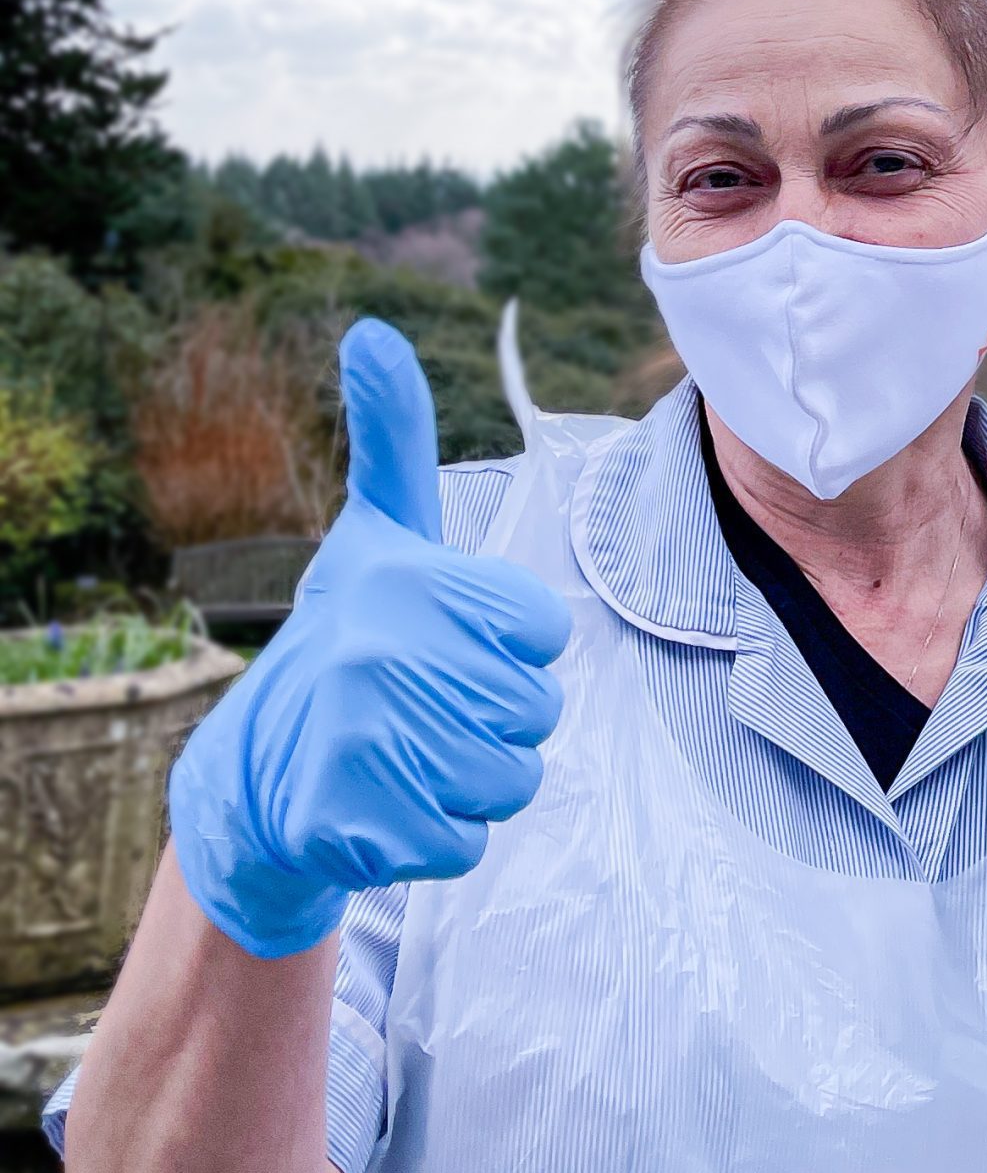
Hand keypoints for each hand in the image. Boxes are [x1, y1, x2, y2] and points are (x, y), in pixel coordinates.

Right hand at [170, 320, 571, 958]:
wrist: (257, 767)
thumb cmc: (349, 636)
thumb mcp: (381, 531)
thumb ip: (393, 435)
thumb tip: (371, 331)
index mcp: (411, 581)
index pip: (543, 634)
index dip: (507, 651)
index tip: (446, 644)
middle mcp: (384, 653)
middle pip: (536, 712)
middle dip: (495, 722)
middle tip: (426, 707)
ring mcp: (365, 741)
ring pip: (512, 780)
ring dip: (473, 781)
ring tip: (410, 754)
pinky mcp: (357, 825)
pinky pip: (468, 842)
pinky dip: (438, 837)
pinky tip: (388, 806)